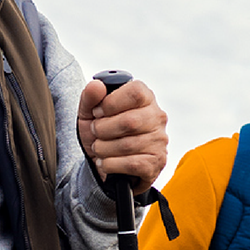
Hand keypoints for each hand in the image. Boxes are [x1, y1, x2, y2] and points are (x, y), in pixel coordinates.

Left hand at [78, 77, 167, 192]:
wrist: (105, 164)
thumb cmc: (102, 134)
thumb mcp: (89, 113)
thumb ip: (90, 96)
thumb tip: (96, 85)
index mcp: (145, 98)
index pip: (135, 92)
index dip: (110, 103)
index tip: (98, 112)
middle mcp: (157, 117)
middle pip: (130, 121)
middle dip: (102, 129)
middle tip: (95, 132)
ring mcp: (159, 141)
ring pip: (128, 145)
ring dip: (103, 149)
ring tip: (99, 148)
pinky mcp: (156, 162)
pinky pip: (131, 164)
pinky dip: (110, 164)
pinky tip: (105, 162)